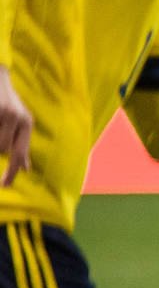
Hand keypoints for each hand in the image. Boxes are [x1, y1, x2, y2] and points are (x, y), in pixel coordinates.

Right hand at [0, 67, 30, 185]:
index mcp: (26, 122)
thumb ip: (21, 144)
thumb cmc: (5, 101)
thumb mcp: (19, 120)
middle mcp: (16, 117)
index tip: (5, 186)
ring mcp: (3, 112)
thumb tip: (26, 168)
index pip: (19, 153)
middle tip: (0, 128)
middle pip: (3, 149)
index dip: (12, 172)